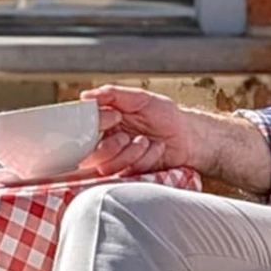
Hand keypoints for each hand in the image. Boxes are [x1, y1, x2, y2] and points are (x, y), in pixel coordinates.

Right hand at [78, 85, 195, 176]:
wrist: (188, 135)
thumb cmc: (164, 115)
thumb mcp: (140, 99)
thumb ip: (113, 95)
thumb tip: (86, 96)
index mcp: (103, 124)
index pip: (82, 129)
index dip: (97, 125)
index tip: (117, 117)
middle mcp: (104, 144)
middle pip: (89, 155)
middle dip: (111, 146)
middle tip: (127, 136)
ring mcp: (116, 162)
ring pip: (107, 167)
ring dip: (130, 153)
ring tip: (146, 141)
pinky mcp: (129, 175)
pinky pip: (127, 173)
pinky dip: (145, 159)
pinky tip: (156, 149)